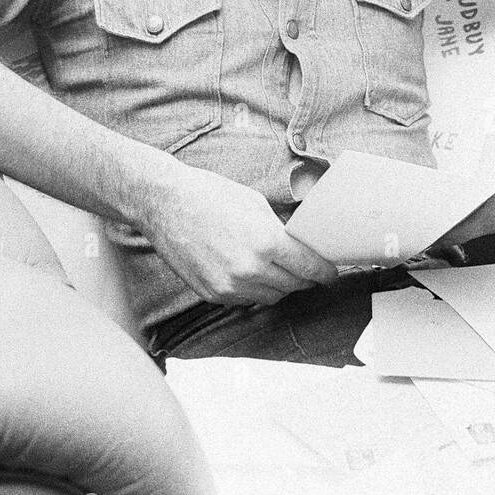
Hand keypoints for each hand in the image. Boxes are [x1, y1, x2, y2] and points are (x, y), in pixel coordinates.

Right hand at [141, 162, 338, 306]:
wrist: (164, 203)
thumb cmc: (209, 195)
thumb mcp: (255, 204)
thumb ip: (280, 230)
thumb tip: (299, 246)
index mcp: (266, 242)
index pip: (309, 268)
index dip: (325, 272)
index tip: (330, 273)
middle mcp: (250, 270)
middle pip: (293, 286)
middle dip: (304, 278)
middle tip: (307, 269)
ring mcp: (229, 286)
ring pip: (271, 297)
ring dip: (280, 285)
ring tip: (277, 269)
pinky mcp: (212, 294)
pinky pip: (246, 300)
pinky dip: (254, 290)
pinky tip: (250, 272)